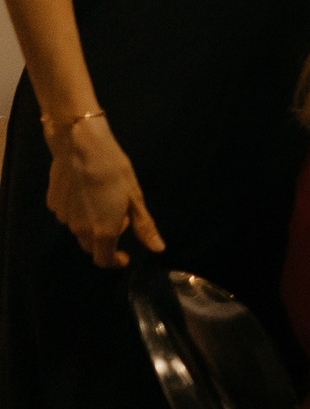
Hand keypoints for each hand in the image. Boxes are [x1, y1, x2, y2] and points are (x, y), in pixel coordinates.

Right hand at [47, 117, 162, 268]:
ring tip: (104, 201)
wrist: (80, 146)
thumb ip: (144, 227)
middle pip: (90, 246)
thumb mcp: (136, 199)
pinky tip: (86, 192)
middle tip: (120, 219)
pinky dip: (78, 211)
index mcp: (102, 231)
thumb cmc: (114, 171)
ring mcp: (63, 216)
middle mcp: (79, 228)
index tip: (125, 256)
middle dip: (105, 242)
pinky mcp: (53, 202)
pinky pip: (67, 214)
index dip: (115, 261)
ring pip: (78, 230)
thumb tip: (158, 249)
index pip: (104, 260)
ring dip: (91, 225)